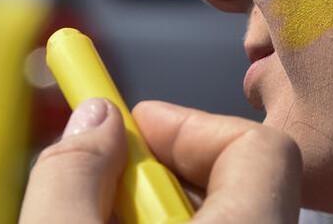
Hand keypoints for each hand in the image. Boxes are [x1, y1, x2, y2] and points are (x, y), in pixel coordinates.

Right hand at [19, 97, 302, 223]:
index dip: (189, 126)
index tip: (131, 125)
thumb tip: (95, 118)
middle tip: (101, 180)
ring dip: (155, 210)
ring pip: (219, 219)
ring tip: (94, 218)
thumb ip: (73, 177)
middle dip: (160, 169)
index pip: (259, 148)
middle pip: (234, 182)